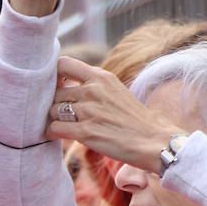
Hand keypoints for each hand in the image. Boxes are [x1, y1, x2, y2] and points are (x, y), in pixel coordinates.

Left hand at [45, 55, 177, 171]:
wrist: (154, 142)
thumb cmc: (137, 121)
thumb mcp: (117, 91)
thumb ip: (94, 86)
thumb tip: (68, 86)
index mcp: (101, 77)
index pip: (63, 64)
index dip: (54, 77)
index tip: (59, 88)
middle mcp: (93, 90)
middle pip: (55, 92)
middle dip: (55, 104)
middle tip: (63, 115)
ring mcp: (89, 111)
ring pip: (52, 110)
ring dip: (55, 119)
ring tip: (66, 127)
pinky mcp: (86, 132)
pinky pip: (54, 128)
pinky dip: (52, 133)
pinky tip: (60, 136)